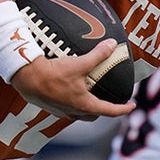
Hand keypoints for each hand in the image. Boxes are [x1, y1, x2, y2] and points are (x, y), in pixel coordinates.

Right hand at [10, 38, 135, 120]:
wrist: (27, 78)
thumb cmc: (54, 74)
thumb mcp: (79, 63)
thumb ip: (98, 55)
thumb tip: (113, 45)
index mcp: (84, 105)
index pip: (110, 111)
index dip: (124, 109)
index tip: (132, 105)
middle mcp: (74, 111)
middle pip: (94, 115)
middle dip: (103, 109)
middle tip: (109, 101)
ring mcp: (61, 111)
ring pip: (79, 113)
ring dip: (87, 107)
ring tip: (89, 95)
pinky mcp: (50, 106)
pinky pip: (66, 108)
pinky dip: (72, 102)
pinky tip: (69, 91)